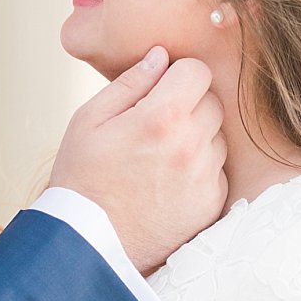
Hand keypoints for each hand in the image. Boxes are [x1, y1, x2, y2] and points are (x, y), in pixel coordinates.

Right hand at [51, 48, 227, 273]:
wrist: (89, 243)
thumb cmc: (82, 177)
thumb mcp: (89, 120)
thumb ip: (130, 83)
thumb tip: (160, 56)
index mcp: (161, 118)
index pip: (198, 71)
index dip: (178, 75)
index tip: (161, 89)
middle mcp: (192, 146)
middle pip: (213, 101)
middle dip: (189, 104)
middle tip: (156, 125)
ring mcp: (206, 178)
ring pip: (217, 136)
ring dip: (197, 138)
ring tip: (159, 157)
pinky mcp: (213, 204)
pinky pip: (218, 170)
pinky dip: (200, 170)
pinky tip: (168, 182)